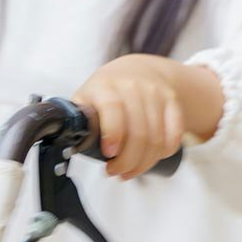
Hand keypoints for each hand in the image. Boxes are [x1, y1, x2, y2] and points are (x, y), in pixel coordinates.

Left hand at [72, 53, 220, 179]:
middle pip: (138, 132)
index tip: (109, 153)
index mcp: (105, 85)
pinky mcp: (172, 102)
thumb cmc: (106, 90)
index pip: (113, 108)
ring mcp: (155, 93)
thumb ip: (79, 118)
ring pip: (156, 138)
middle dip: (128, 160)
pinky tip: (152, 158)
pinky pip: (174, 134)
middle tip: (117, 172)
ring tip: (131, 171)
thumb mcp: (87, 97)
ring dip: (144, 162)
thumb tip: (68, 142)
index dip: (113, 133)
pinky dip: (164, 151)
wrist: (138, 69)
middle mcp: (132, 86)